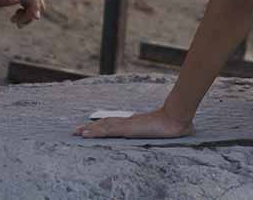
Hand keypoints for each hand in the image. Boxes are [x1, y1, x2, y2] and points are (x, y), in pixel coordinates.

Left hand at [73, 107, 192, 138]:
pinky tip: (86, 134)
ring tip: (77, 132)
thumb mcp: (163, 130)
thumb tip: (168, 129)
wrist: (176, 118)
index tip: (90, 128)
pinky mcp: (127, 129)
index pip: (113, 124)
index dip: (100, 126)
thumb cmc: (173, 124)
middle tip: (76, 130)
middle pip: (105, 124)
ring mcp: (127, 125)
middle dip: (90, 127)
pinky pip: (107, 131)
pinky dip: (95, 132)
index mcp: (134, 123)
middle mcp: (128, 122)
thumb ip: (160, 129)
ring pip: (103, 127)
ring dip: (89, 130)